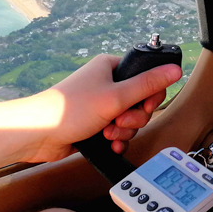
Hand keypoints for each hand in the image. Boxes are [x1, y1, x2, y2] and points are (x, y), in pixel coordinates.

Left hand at [24, 53, 181, 161]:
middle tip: (119, 122)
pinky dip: (116, 141)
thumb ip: (147, 85)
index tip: (144, 106)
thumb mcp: (115, 97)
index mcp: (110, 67)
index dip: (150, 96)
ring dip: (123, 132)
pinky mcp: (94, 123)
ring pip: (129, 120)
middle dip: (133, 118)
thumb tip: (174, 70)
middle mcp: (105, 83)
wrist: (38, 134)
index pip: (146, 77)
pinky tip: (109, 145)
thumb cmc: (70, 109)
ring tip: (108, 134)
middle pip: (140, 102)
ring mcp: (100, 104)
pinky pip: (117, 133)